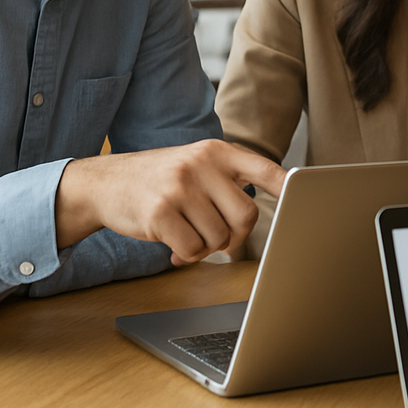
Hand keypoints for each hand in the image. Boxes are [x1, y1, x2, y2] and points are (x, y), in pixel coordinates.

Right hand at [55, 139, 284, 264]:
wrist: (106, 183)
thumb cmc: (161, 181)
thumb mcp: (196, 165)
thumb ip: (227, 181)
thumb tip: (258, 215)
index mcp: (217, 151)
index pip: (264, 168)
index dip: (287, 185)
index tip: (302, 195)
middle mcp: (202, 164)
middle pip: (247, 215)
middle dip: (235, 235)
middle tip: (215, 236)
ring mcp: (181, 187)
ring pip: (220, 237)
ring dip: (206, 247)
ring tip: (187, 233)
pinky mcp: (161, 212)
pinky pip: (193, 249)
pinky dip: (187, 255)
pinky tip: (173, 244)